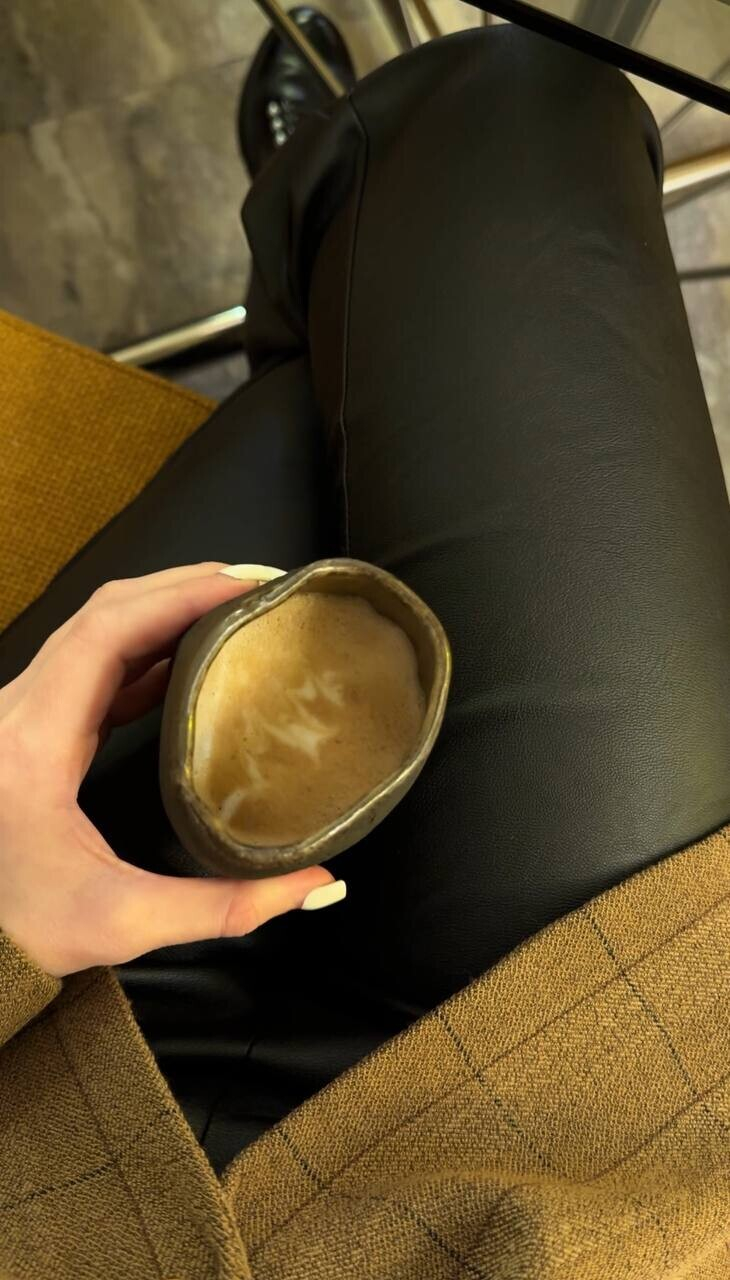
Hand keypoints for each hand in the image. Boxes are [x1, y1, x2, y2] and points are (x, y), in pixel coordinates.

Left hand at [0, 564, 334, 977]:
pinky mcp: (29, 723)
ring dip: (164, 606)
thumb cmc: (24, 930)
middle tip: (256, 584)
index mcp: (33, 745)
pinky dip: (144, 643)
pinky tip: (190, 654)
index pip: (107, 633)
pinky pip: (89, 659)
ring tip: (232, 603)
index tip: (243, 585)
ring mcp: (18, 711)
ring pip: (95, 627)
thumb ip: (229, 906)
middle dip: (183, 586)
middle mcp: (16, 711)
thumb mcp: (127, 921)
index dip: (178, 596)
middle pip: (104, 612)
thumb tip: (317, 883)